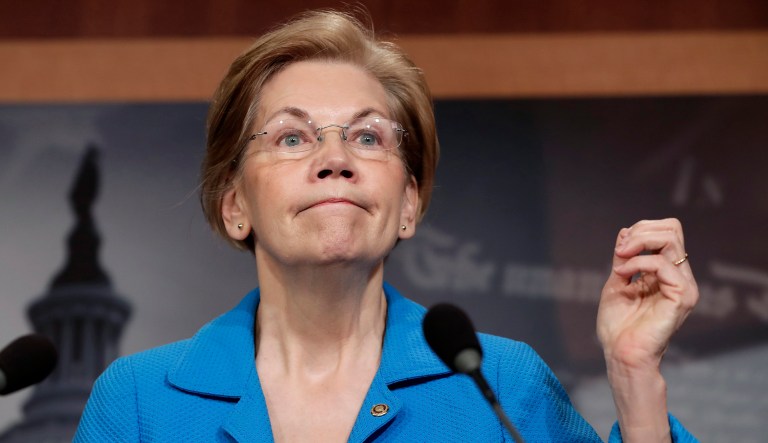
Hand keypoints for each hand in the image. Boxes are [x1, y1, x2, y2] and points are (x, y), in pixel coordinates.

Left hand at [597, 218, 698, 440]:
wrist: (621, 353)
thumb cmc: (618, 325)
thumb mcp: (617, 281)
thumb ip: (624, 257)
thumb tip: (625, 231)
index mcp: (667, 273)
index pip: (667, 232)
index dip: (642, 230)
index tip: (620, 247)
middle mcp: (680, 277)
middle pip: (672, 229)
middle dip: (641, 231)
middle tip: (620, 249)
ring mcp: (684, 286)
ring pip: (671, 239)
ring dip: (638, 242)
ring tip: (620, 257)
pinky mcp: (682, 296)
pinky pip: (662, 264)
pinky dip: (638, 263)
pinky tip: (624, 274)